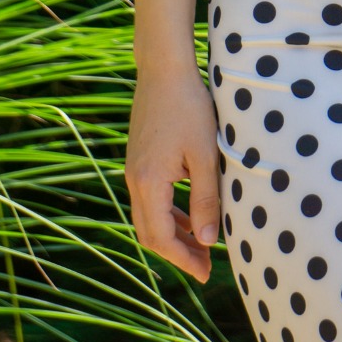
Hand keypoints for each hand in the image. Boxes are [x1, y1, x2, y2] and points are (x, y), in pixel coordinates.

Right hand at [125, 61, 222, 281]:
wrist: (164, 69)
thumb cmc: (189, 107)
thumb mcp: (204, 154)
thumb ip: (205, 198)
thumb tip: (207, 242)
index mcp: (148, 182)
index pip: (161, 237)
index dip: (183, 259)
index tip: (205, 272)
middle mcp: (134, 180)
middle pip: (150, 233)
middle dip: (177, 253)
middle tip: (205, 266)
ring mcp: (133, 169)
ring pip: (148, 217)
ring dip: (173, 234)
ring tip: (201, 246)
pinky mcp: (138, 159)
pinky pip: (149, 199)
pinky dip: (168, 213)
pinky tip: (189, 215)